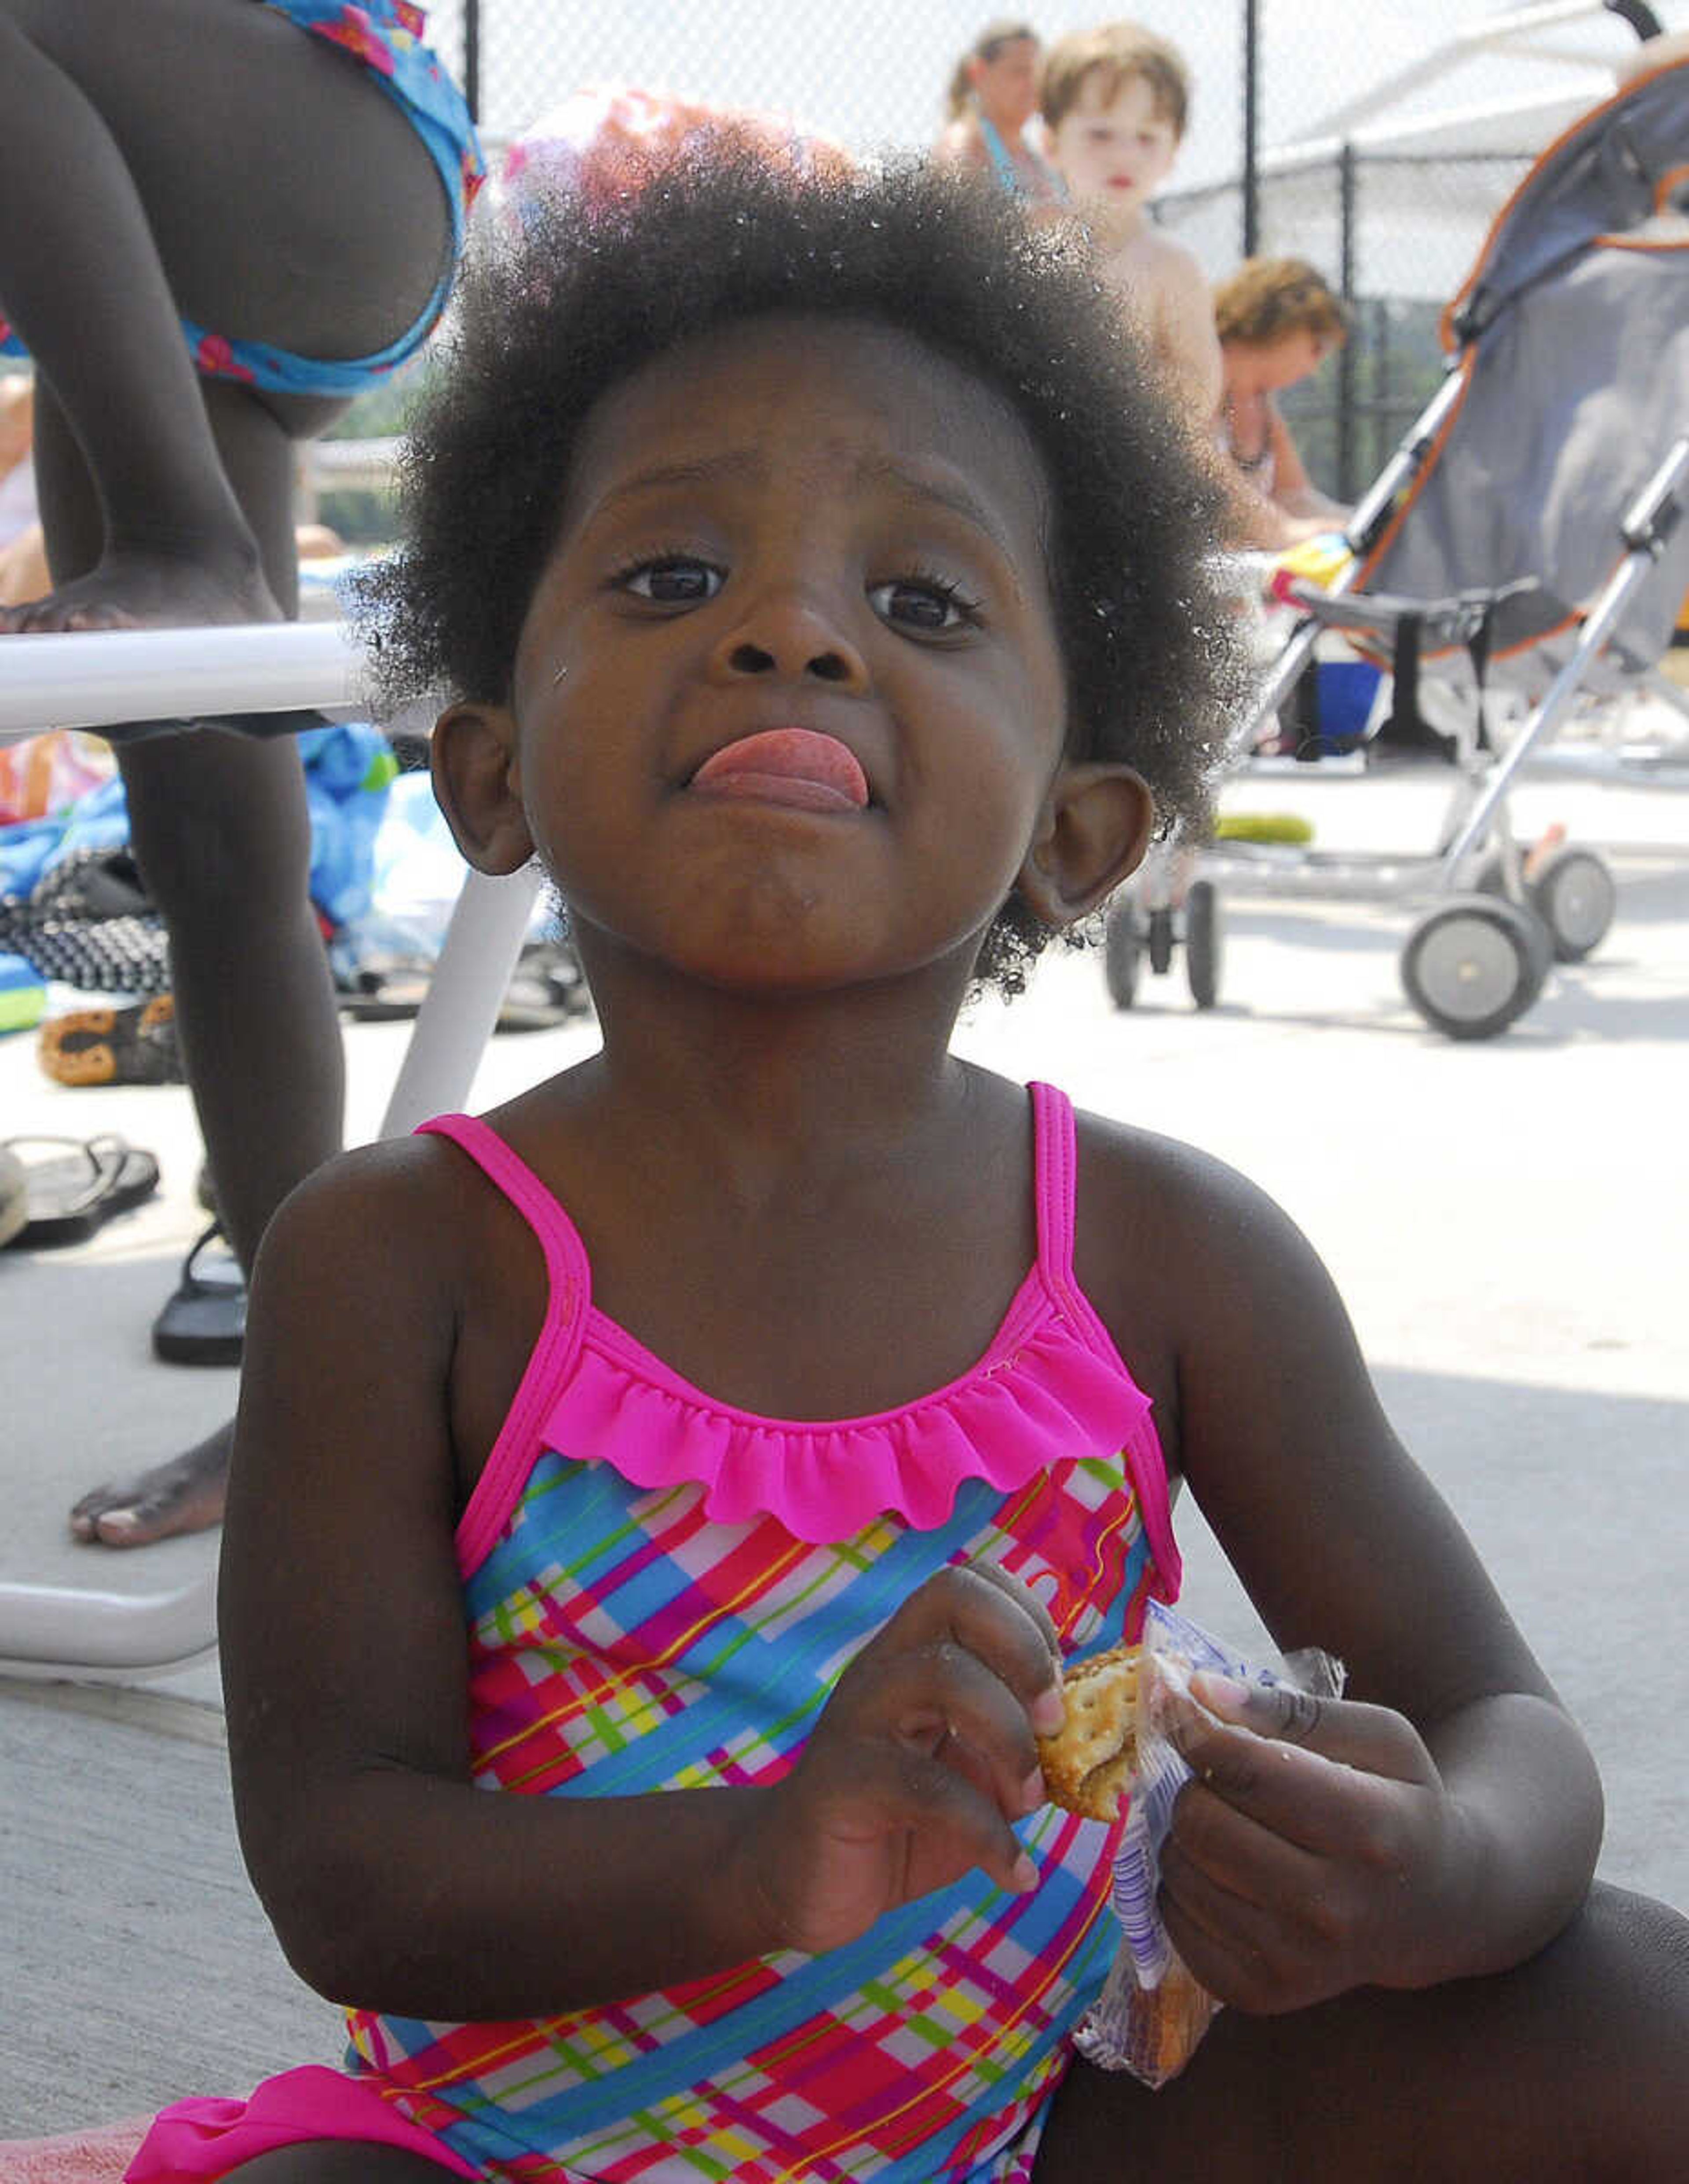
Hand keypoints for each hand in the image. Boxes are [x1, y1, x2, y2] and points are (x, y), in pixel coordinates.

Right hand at [746, 1563, 1063, 1956]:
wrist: (801, 1878)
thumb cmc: (898, 1818)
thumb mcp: (972, 1773)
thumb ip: (1019, 1744)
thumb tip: (1092, 1735)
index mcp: (913, 1653)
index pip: (971, 1580)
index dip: (1029, 1617)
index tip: (1057, 1685)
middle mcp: (883, 1667)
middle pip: (952, 1596)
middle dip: (1023, 1652)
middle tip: (1051, 1726)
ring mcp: (857, 1719)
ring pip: (940, 1675)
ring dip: (1009, 1739)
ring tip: (1029, 1801)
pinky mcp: (842, 1783)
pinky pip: (926, 1790)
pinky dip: (989, 1836)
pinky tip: (1013, 1873)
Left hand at [1157, 1673, 1469, 2013]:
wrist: (1438, 1908)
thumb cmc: (1401, 1803)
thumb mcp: (1376, 1738)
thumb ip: (1289, 1709)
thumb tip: (1199, 1690)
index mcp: (1369, 1829)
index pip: (1247, 1770)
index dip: (1197, 1730)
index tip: (1181, 1707)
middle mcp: (1333, 1908)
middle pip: (1204, 1821)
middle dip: (1195, 1784)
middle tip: (1217, 1777)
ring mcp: (1297, 1962)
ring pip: (1181, 1870)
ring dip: (1183, 1833)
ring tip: (1223, 1821)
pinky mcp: (1262, 1995)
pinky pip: (1174, 1924)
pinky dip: (1180, 1886)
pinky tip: (1219, 1870)